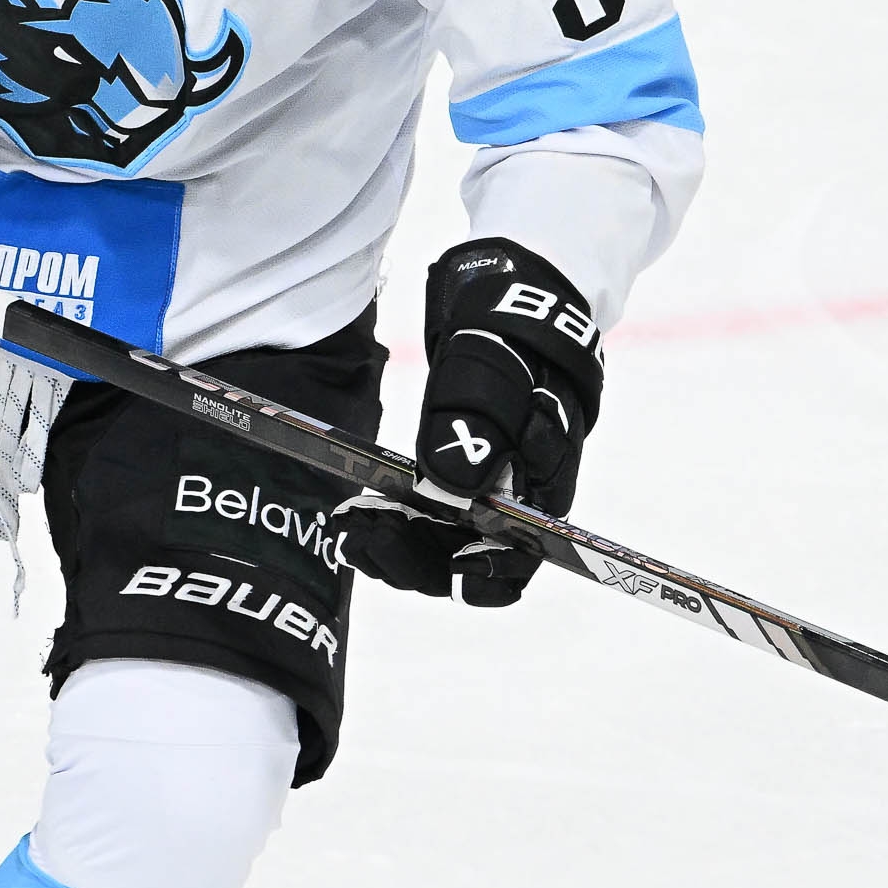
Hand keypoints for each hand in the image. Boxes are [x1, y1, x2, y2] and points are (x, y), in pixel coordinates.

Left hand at [337, 238, 602, 606]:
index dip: (482, 577)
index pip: (519, 560)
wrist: (506, 311)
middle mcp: (510, 504)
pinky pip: (419, 522)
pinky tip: (353, 513)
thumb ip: (479, 425)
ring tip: (347, 529)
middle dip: (412, 561)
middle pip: (464, 562)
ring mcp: (477, 495)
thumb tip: (453, 487)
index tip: (441, 569)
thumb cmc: (512, 341)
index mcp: (540, 488)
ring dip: (392, 546)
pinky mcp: (448, 482)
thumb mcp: (495, 373)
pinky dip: (388, 523)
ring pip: (435, 547)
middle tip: (359, 541)